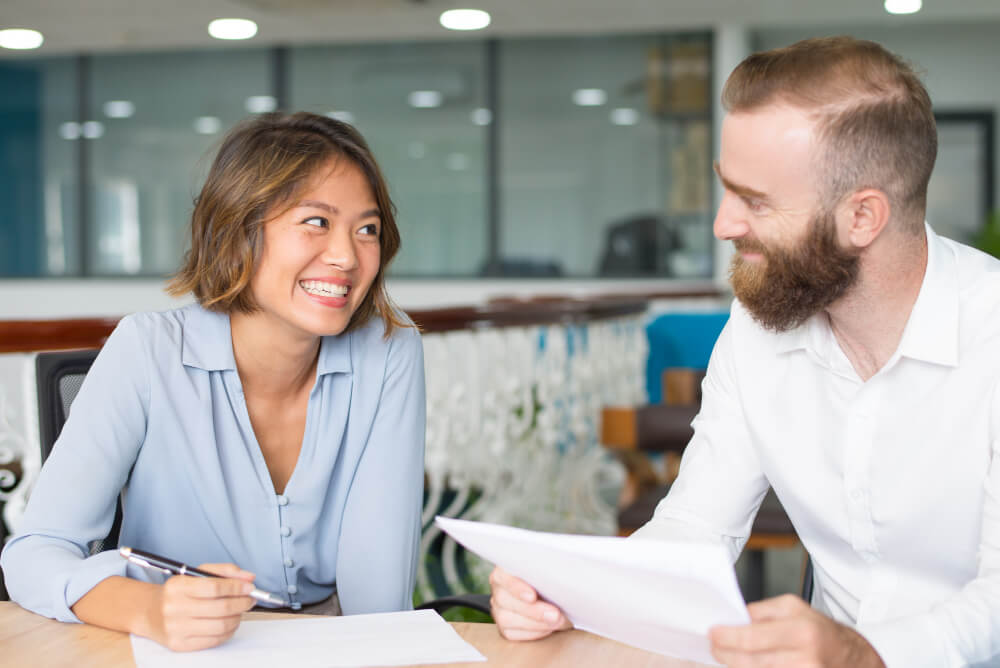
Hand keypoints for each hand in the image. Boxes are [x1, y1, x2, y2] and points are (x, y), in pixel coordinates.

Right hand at [142, 563, 256, 651]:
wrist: (150, 613)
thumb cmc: (179, 592)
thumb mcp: (197, 574)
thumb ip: (224, 572)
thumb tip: (249, 577)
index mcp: (177, 586)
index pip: (214, 587)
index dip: (237, 587)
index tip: (249, 586)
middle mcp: (174, 607)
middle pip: (221, 608)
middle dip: (242, 603)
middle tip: (250, 599)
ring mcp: (175, 628)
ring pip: (220, 626)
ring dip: (238, 617)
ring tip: (240, 611)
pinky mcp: (179, 645)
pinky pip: (214, 640)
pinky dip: (229, 631)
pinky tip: (230, 623)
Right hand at [489, 566, 570, 640]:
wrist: (553, 593)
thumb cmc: (550, 576)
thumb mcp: (551, 567)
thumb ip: (551, 569)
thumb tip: (562, 578)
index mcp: (505, 569)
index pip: (502, 575)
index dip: (516, 586)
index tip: (532, 596)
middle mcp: (499, 588)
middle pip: (505, 599)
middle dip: (532, 610)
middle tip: (555, 614)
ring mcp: (499, 609)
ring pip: (506, 619)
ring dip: (535, 623)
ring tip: (557, 621)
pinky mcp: (504, 627)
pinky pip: (513, 633)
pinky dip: (534, 632)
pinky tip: (549, 628)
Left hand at [709, 594, 885, 667]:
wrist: (854, 660)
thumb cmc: (823, 632)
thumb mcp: (794, 608)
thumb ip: (762, 612)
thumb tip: (734, 619)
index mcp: (802, 632)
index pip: (753, 638)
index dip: (727, 637)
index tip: (712, 633)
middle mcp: (805, 660)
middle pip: (751, 662)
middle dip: (726, 654)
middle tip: (713, 646)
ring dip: (738, 665)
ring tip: (728, 655)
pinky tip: (745, 664)